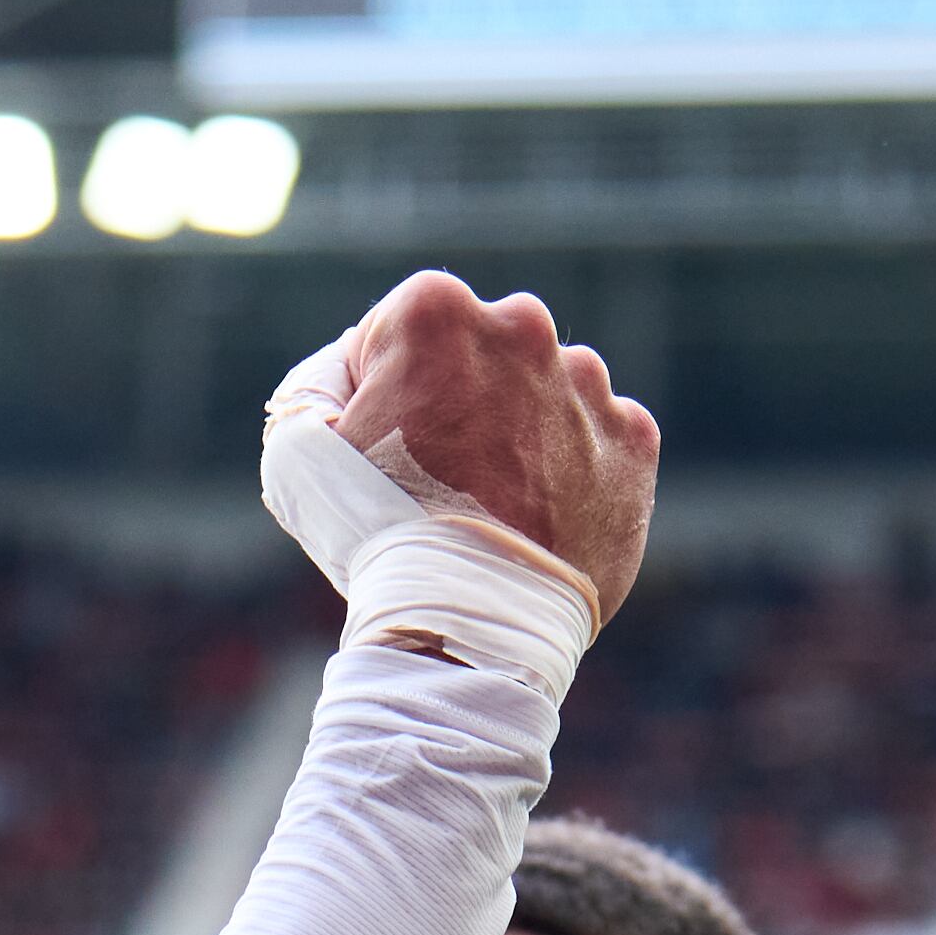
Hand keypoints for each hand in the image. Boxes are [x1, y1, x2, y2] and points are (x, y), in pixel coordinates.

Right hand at [325, 271, 660, 624]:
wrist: (467, 625)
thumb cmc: (374, 536)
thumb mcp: (301, 450)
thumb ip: (318, 384)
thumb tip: (351, 368)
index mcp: (435, 309)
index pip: (403, 332)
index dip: (387, 395)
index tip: (389, 450)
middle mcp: (521, 324)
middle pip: (482, 354)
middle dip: (464, 402)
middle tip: (445, 483)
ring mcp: (587, 382)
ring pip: (547, 394)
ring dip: (523, 434)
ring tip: (498, 507)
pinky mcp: (634, 439)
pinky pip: (603, 440)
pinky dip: (579, 471)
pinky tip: (545, 517)